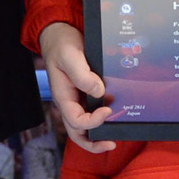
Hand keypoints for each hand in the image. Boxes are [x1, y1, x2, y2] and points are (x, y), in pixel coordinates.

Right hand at [39, 22, 115, 154]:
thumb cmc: (62, 46)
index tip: (107, 109)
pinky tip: (117, 114)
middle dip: (93, 143)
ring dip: (99, 133)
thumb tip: (99, 91)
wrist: (60, 36)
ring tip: (117, 134)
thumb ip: (81, 74)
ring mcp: (78, 100)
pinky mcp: (86, 94)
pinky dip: (104, 118)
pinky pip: (94, 111)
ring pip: (86, 126)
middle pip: (77, 133)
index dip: (92, 121)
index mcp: (63, 97)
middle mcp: (70, 102)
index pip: (75, 120)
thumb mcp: (69, 56)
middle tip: (111, 143)